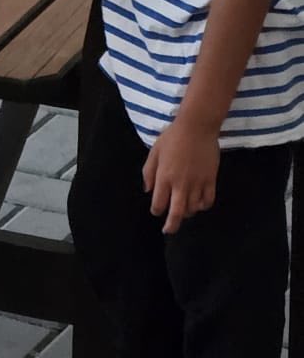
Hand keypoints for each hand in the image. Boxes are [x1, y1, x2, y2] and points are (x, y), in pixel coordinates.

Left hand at [143, 117, 219, 235]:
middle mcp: (180, 184)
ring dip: (187, 213)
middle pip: (176, 213)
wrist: (197, 127)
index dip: (156, 210)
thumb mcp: (154, 152)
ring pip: (193, 209)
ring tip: (184, 212)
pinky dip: (203, 206)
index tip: (156, 210)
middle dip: (171, 225)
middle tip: (169, 230)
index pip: (158, 204)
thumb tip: (147, 190)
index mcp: (164, 178)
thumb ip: (148, 172)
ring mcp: (197, 183)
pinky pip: (208, 200)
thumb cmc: (172, 138)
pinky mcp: (210, 180)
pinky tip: (199, 204)